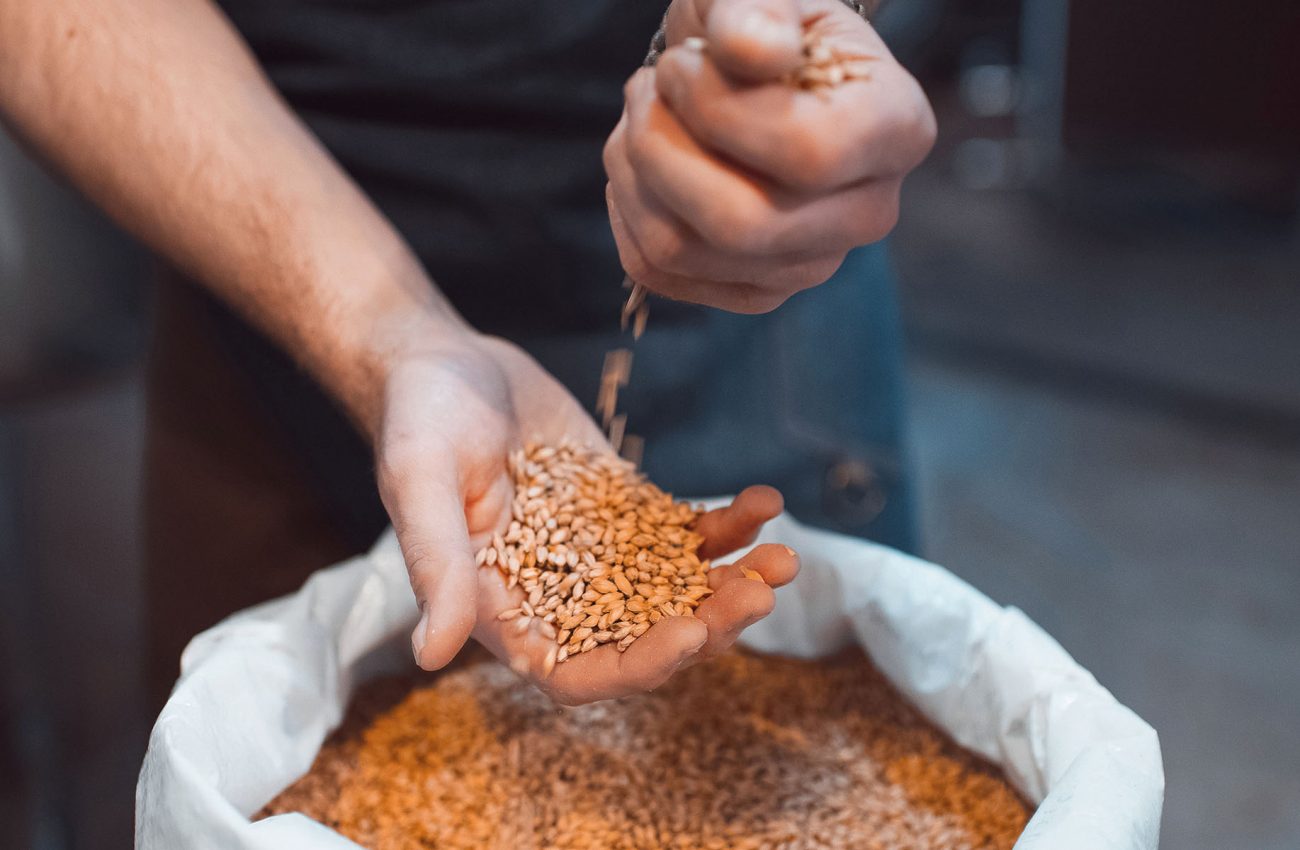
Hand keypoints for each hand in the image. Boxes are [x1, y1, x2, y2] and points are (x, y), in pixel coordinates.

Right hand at [376, 334, 795, 702]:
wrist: (445, 359)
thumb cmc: (417, 417)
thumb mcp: (419, 481)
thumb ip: (434, 564)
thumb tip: (430, 655)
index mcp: (504, 609)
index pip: (576, 671)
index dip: (637, 666)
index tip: (690, 633)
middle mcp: (557, 595)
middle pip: (645, 638)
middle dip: (710, 623)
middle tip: (761, 587)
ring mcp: (598, 554)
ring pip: (677, 592)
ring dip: (734, 581)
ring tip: (785, 555)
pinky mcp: (625, 512)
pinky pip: (685, 534)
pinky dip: (728, 527)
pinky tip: (765, 501)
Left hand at [604, 0, 935, 312]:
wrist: (753, 74)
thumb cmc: (763, 30)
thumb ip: (759, 12)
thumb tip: (753, 51)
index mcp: (895, 130)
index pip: (808, 153)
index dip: (718, 110)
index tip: (678, 63)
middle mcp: (867, 214)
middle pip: (741, 223)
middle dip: (660, 147)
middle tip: (645, 87)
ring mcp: (810, 265)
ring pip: (683, 249)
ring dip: (633, 171)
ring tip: (641, 114)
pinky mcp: (754, 291)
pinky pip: (658, 270)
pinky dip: (626, 209)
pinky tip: (643, 163)